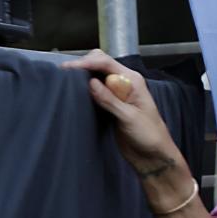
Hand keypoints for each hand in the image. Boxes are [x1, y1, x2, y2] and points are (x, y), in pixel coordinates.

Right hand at [62, 50, 179, 173]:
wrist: (153, 155)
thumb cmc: (149, 135)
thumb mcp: (129, 117)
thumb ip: (110, 100)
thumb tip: (91, 82)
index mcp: (133, 80)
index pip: (106, 63)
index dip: (86, 63)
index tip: (67, 68)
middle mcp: (124, 83)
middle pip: (99, 65)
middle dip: (83, 66)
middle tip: (64, 75)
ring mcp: (116, 94)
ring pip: (95, 77)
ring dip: (82, 77)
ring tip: (64, 82)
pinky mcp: (109, 105)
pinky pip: (94, 91)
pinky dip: (84, 90)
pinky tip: (74, 93)